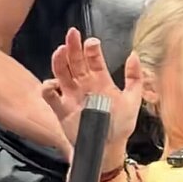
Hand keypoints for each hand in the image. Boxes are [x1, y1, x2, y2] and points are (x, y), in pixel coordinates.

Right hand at [42, 28, 142, 164]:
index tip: (92, 42)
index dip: (91, 49)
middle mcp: (84, 85)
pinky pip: (50, 96)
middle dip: (73, 46)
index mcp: (100, 80)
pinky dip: (48, 88)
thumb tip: (134, 55)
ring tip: (61, 51)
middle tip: (72, 34)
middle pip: (75, 61)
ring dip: (59, 61)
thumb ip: (134, 78)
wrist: (109, 148)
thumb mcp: (133, 100)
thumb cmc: (121, 125)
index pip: (94, 59)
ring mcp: (71, 95)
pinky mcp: (61, 109)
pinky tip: (52, 83)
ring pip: (61, 73)